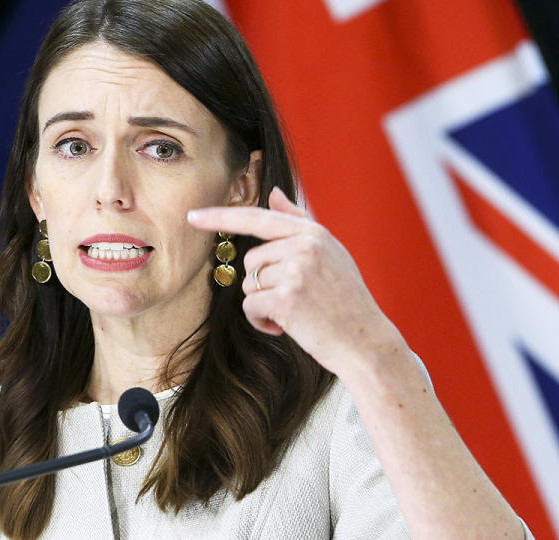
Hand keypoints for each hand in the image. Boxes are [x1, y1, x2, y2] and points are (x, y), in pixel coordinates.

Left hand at [187, 187, 405, 376]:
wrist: (366, 342)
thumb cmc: (346, 300)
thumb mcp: (330, 253)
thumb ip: (298, 221)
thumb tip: (274, 192)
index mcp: (313, 233)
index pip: (257, 218)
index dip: (221, 217)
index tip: (193, 216)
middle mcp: (304, 246)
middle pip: (250, 260)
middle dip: (263, 284)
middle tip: (295, 299)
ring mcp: (296, 272)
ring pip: (248, 285)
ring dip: (263, 305)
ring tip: (295, 314)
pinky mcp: (286, 299)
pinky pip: (250, 307)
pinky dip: (262, 322)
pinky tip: (287, 327)